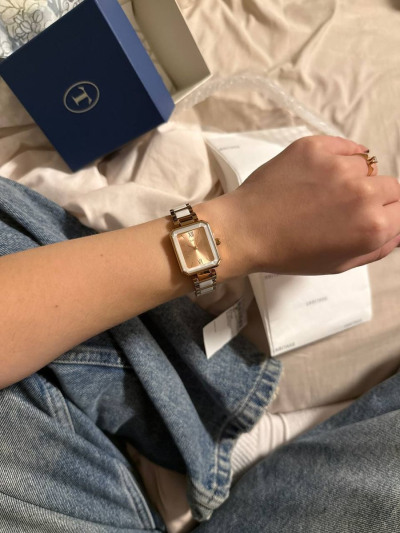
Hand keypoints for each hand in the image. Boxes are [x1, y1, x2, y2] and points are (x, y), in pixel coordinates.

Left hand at [223, 135, 399, 275]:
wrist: (245, 231)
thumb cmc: (289, 254)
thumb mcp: (339, 263)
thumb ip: (378, 247)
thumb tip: (398, 230)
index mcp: (372, 226)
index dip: (386, 215)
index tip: (368, 217)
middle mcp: (362, 192)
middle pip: (390, 186)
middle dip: (374, 197)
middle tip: (342, 207)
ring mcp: (338, 166)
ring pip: (364, 166)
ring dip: (351, 178)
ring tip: (321, 192)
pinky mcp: (315, 146)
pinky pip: (344, 147)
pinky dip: (338, 157)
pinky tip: (319, 173)